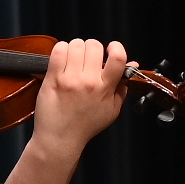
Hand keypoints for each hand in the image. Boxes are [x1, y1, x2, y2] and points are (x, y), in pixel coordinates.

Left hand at [30, 38, 130, 154]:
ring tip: (74, 58)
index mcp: (105, 88)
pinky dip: (61, 49)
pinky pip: (58, 52)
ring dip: (76, 48)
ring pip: (76, 45)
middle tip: (88, 57)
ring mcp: (69, 79)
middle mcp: (88, 81)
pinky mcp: (52, 79)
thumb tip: (132, 66)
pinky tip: (63, 58)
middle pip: (94, 46)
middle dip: (93, 48)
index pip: (118, 58)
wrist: (60, 138)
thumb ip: (122, 87)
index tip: (111, 48)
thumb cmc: (86, 125)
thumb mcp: (112, 110)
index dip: (116, 47)